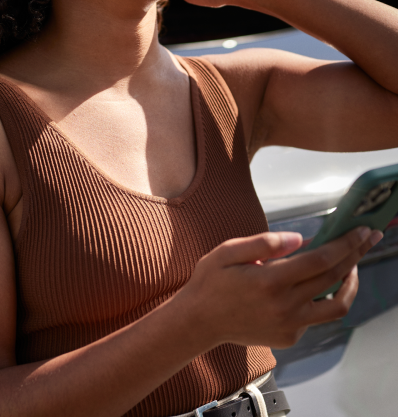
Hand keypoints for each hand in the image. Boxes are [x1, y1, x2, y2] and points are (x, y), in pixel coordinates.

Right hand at [174, 226, 380, 351]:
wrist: (198, 321)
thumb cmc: (211, 281)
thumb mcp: (227, 251)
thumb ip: (264, 243)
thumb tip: (299, 239)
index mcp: (270, 280)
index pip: (320, 260)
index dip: (345, 243)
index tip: (361, 230)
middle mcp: (285, 306)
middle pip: (333, 278)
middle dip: (356, 254)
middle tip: (369, 237)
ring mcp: (289, 325)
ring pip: (336, 305)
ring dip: (350, 283)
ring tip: (352, 265)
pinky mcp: (289, 337)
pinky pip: (317, 317)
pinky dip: (323, 298)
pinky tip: (316, 283)